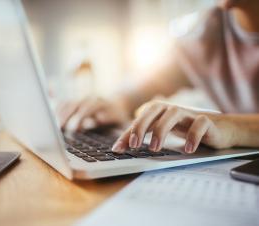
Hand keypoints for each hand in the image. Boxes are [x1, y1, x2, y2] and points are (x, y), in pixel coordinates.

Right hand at [57, 97, 129, 130]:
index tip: (73, 128)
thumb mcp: (123, 122)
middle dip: (65, 116)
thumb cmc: (120, 117)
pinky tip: (50, 120)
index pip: (88, 107)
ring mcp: (83, 99)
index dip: (79, 117)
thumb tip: (99, 119)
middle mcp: (91, 99)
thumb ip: (113, 121)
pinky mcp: (77, 102)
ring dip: (59, 114)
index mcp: (102, 103)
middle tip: (58, 129)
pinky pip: (64, 104)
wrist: (119, 102)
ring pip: (67, 103)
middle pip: (74, 104)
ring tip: (53, 127)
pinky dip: (56, 111)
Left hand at [112, 100, 235, 153]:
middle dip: (141, 126)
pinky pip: (200, 124)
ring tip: (155, 148)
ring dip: (162, 129)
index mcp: (161, 110)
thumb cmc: (187, 128)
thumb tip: (118, 145)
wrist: (221, 128)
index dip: (128, 132)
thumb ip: (142, 135)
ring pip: (174, 113)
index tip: (118, 149)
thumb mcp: (163, 131)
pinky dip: (193, 136)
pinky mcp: (207, 121)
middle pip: (154, 109)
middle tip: (134, 145)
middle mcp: (173, 109)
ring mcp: (190, 114)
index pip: (140, 118)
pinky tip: (187, 149)